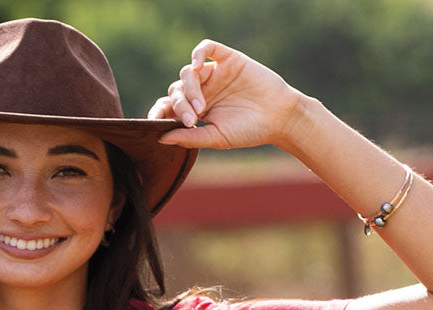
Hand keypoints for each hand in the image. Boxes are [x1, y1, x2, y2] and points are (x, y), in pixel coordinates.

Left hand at [149, 40, 305, 149]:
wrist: (278, 118)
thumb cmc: (248, 131)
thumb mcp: (215, 138)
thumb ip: (189, 137)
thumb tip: (160, 138)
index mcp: (196, 110)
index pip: (169, 106)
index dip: (158, 112)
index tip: (154, 123)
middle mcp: (202, 90)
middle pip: (177, 90)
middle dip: (180, 106)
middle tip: (193, 120)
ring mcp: (214, 74)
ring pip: (188, 73)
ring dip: (190, 90)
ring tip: (202, 107)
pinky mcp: (227, 59)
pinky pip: (207, 48)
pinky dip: (199, 53)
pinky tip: (198, 65)